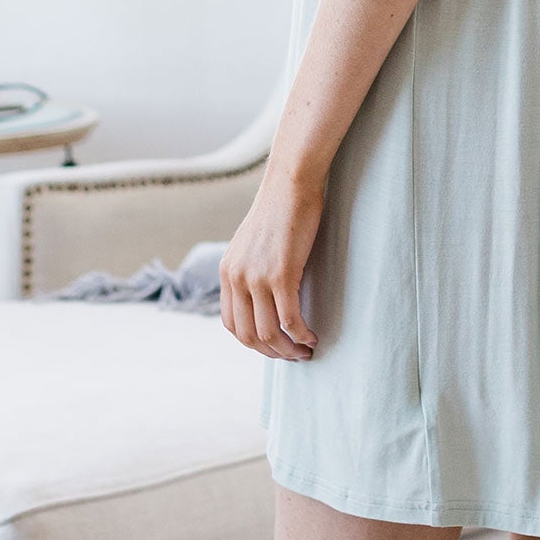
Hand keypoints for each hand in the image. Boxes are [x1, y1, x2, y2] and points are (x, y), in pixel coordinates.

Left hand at [219, 166, 323, 359]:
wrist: (290, 183)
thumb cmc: (279, 209)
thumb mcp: (252, 243)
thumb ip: (251, 268)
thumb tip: (264, 295)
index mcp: (227, 271)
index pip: (230, 324)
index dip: (252, 342)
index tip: (273, 346)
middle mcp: (237, 277)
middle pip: (247, 334)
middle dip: (271, 352)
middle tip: (293, 355)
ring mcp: (257, 277)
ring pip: (268, 332)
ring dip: (288, 349)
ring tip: (306, 351)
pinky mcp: (281, 274)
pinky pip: (289, 319)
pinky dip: (301, 335)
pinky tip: (312, 337)